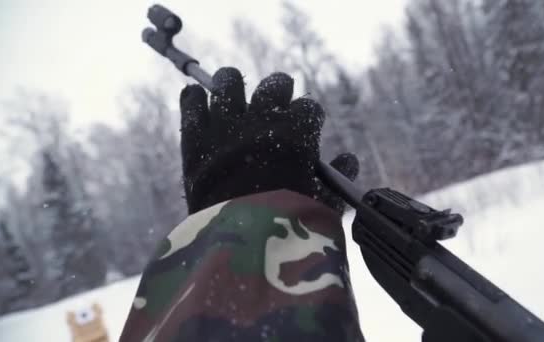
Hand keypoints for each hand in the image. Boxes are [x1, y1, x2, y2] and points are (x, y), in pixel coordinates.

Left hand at [180, 67, 358, 213]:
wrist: (240, 243)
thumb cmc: (289, 225)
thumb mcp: (324, 204)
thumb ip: (338, 178)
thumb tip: (350, 159)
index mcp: (296, 134)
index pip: (308, 108)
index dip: (309, 116)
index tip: (308, 124)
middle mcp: (262, 121)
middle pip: (274, 86)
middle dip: (280, 88)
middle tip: (279, 93)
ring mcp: (225, 126)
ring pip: (229, 83)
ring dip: (233, 81)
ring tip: (232, 82)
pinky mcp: (195, 139)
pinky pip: (192, 103)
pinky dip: (195, 97)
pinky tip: (197, 95)